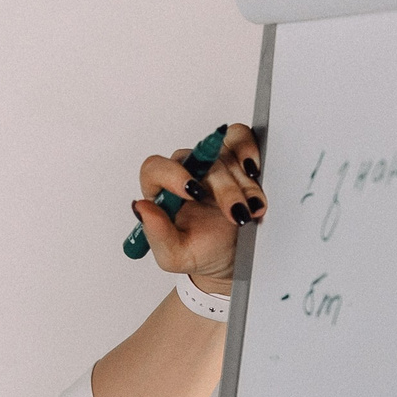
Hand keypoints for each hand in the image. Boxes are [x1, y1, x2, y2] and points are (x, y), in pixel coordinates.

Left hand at [129, 123, 263, 291]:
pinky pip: (240, 139)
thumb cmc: (199, 252)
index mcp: (161, 190)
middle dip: (224, 189)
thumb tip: (141, 207)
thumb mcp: (174, 255)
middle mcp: (185, 171)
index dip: (173, 175)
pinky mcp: (234, 158)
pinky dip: (250, 153)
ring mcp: (211, 162)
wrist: (229, 257)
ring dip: (242, 182)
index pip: (155, 168)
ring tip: (251, 208)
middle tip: (236, 213)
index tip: (193, 192)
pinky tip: (255, 173)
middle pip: (199, 161)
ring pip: (224, 152)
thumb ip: (156, 234)